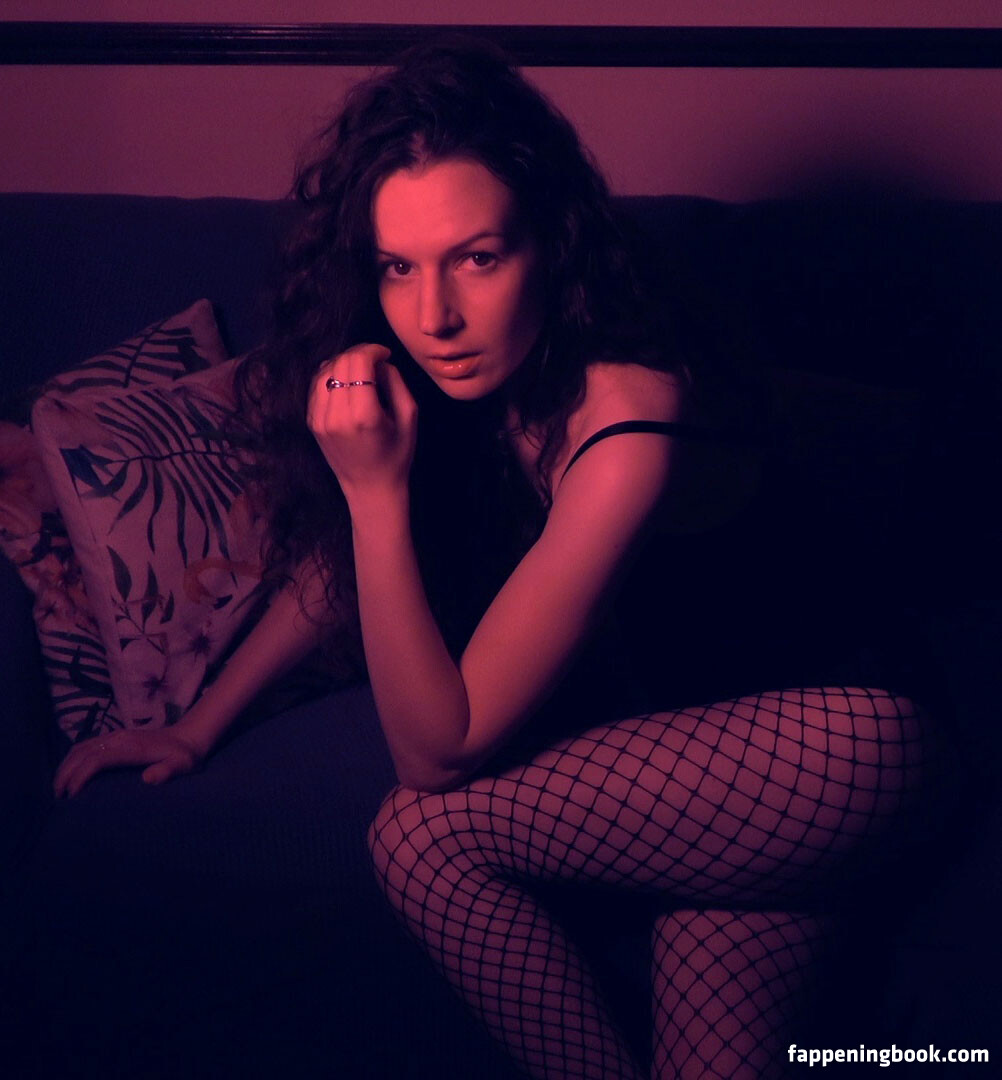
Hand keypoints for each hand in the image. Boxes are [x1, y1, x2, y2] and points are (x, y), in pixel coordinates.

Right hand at [53, 728, 203, 797]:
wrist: (189, 736)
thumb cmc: (185, 756)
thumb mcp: (183, 765)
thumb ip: (167, 772)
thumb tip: (148, 779)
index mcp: (132, 747)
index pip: (97, 760)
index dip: (81, 776)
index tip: (72, 796)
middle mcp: (119, 738)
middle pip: (82, 753)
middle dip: (66, 774)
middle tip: (58, 797)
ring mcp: (116, 736)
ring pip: (80, 748)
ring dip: (66, 766)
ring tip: (59, 789)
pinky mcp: (115, 737)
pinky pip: (86, 745)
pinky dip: (73, 759)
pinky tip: (70, 774)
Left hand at [307, 344, 417, 504]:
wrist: (370, 488)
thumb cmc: (396, 455)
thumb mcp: (409, 417)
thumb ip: (396, 382)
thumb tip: (380, 361)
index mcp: (364, 415)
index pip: (359, 362)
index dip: (372, 349)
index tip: (385, 354)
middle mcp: (337, 415)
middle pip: (341, 362)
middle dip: (359, 354)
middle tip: (375, 360)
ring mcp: (320, 419)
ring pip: (325, 370)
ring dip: (343, 363)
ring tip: (360, 370)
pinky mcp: (312, 423)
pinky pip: (317, 386)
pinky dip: (330, 376)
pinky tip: (345, 382)